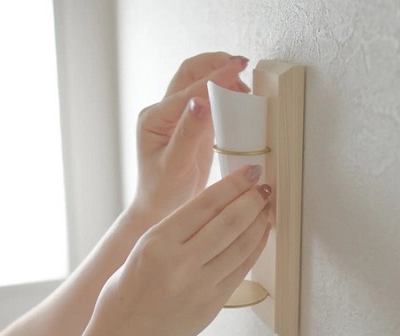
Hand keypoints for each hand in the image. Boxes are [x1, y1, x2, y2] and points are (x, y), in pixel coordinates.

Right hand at [93, 165, 270, 335]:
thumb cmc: (126, 292)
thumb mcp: (142, 248)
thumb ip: (176, 228)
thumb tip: (214, 205)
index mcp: (157, 242)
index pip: (205, 204)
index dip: (232, 185)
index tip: (248, 172)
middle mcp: (180, 263)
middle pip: (228, 222)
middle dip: (252, 199)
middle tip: (264, 186)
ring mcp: (199, 286)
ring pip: (240, 245)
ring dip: (259, 222)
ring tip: (267, 207)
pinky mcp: (212, 304)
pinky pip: (241, 269)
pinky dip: (255, 248)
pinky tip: (261, 234)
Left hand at [132, 52, 250, 222]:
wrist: (160, 208)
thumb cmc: (162, 191)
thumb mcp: (175, 165)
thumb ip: (188, 133)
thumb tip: (200, 100)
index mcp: (155, 118)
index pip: (189, 90)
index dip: (215, 77)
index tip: (238, 67)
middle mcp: (164, 112)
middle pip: (190, 74)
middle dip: (215, 64)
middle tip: (241, 64)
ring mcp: (177, 117)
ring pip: (199, 84)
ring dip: (221, 77)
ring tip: (244, 86)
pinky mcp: (192, 126)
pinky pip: (209, 101)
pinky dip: (224, 94)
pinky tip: (239, 98)